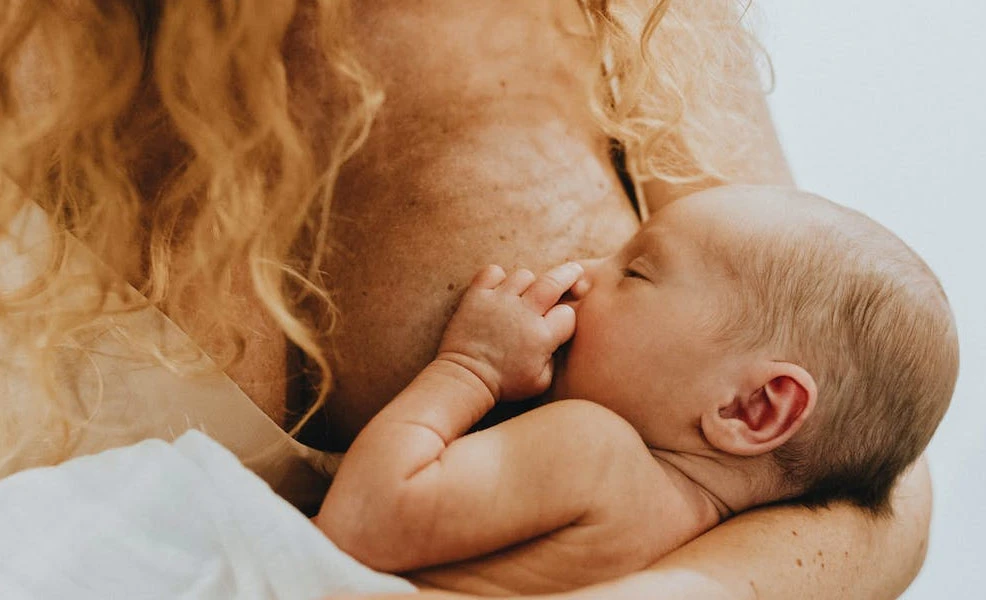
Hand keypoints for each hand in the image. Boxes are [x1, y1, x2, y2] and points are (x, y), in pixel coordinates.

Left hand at [437, 262, 581, 400]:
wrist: (466, 378)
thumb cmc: (504, 384)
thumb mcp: (541, 382)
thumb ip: (555, 358)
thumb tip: (557, 340)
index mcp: (542, 336)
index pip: (568, 313)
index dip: (567, 317)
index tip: (561, 321)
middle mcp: (523, 314)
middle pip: (553, 282)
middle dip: (568, 274)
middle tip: (576, 271)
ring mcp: (499, 301)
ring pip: (524, 275)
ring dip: (529, 283)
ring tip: (525, 294)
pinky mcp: (477, 296)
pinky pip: (493, 272)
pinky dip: (498, 276)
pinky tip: (500, 289)